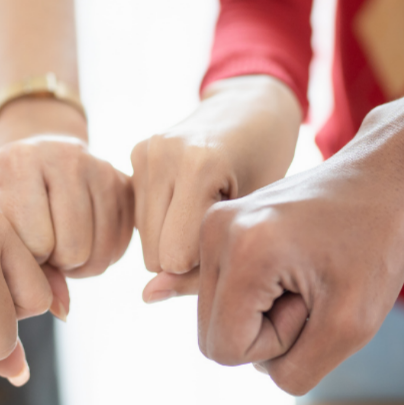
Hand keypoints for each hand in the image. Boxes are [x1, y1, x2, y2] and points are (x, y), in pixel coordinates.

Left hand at [0, 97, 133, 278]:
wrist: (36, 152)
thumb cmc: (8, 195)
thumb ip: (23, 266)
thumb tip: (63, 311)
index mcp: (19, 163)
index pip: (35, 242)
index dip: (28, 256)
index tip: (22, 243)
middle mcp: (65, 157)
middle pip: (73, 249)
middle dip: (57, 261)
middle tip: (45, 247)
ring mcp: (101, 167)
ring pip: (100, 252)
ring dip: (79, 263)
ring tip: (62, 244)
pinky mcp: (126, 183)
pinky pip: (120, 246)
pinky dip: (101, 256)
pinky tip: (83, 239)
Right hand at [131, 76, 301, 293]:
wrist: (255, 108)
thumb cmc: (267, 166)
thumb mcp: (250, 218)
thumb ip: (201, 266)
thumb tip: (146, 296)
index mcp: (200, 165)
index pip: (177, 257)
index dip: (207, 263)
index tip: (236, 242)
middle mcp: (163, 155)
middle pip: (155, 253)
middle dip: (186, 257)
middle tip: (222, 231)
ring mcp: (145, 151)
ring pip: (144, 238)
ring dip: (173, 239)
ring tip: (206, 213)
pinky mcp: (136, 153)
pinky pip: (140, 218)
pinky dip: (164, 221)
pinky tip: (189, 203)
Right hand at [190, 139, 403, 394]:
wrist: (384, 178)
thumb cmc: (377, 247)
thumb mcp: (352, 327)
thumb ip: (297, 370)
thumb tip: (252, 365)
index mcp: (244, 252)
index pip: (225, 349)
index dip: (276, 345)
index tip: (315, 302)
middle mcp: (214, 231)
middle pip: (213, 334)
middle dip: (267, 331)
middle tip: (311, 290)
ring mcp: (211, 224)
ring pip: (217, 316)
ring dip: (263, 315)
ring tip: (304, 277)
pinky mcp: (217, 224)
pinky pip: (223, 292)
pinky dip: (258, 295)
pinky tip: (292, 267)